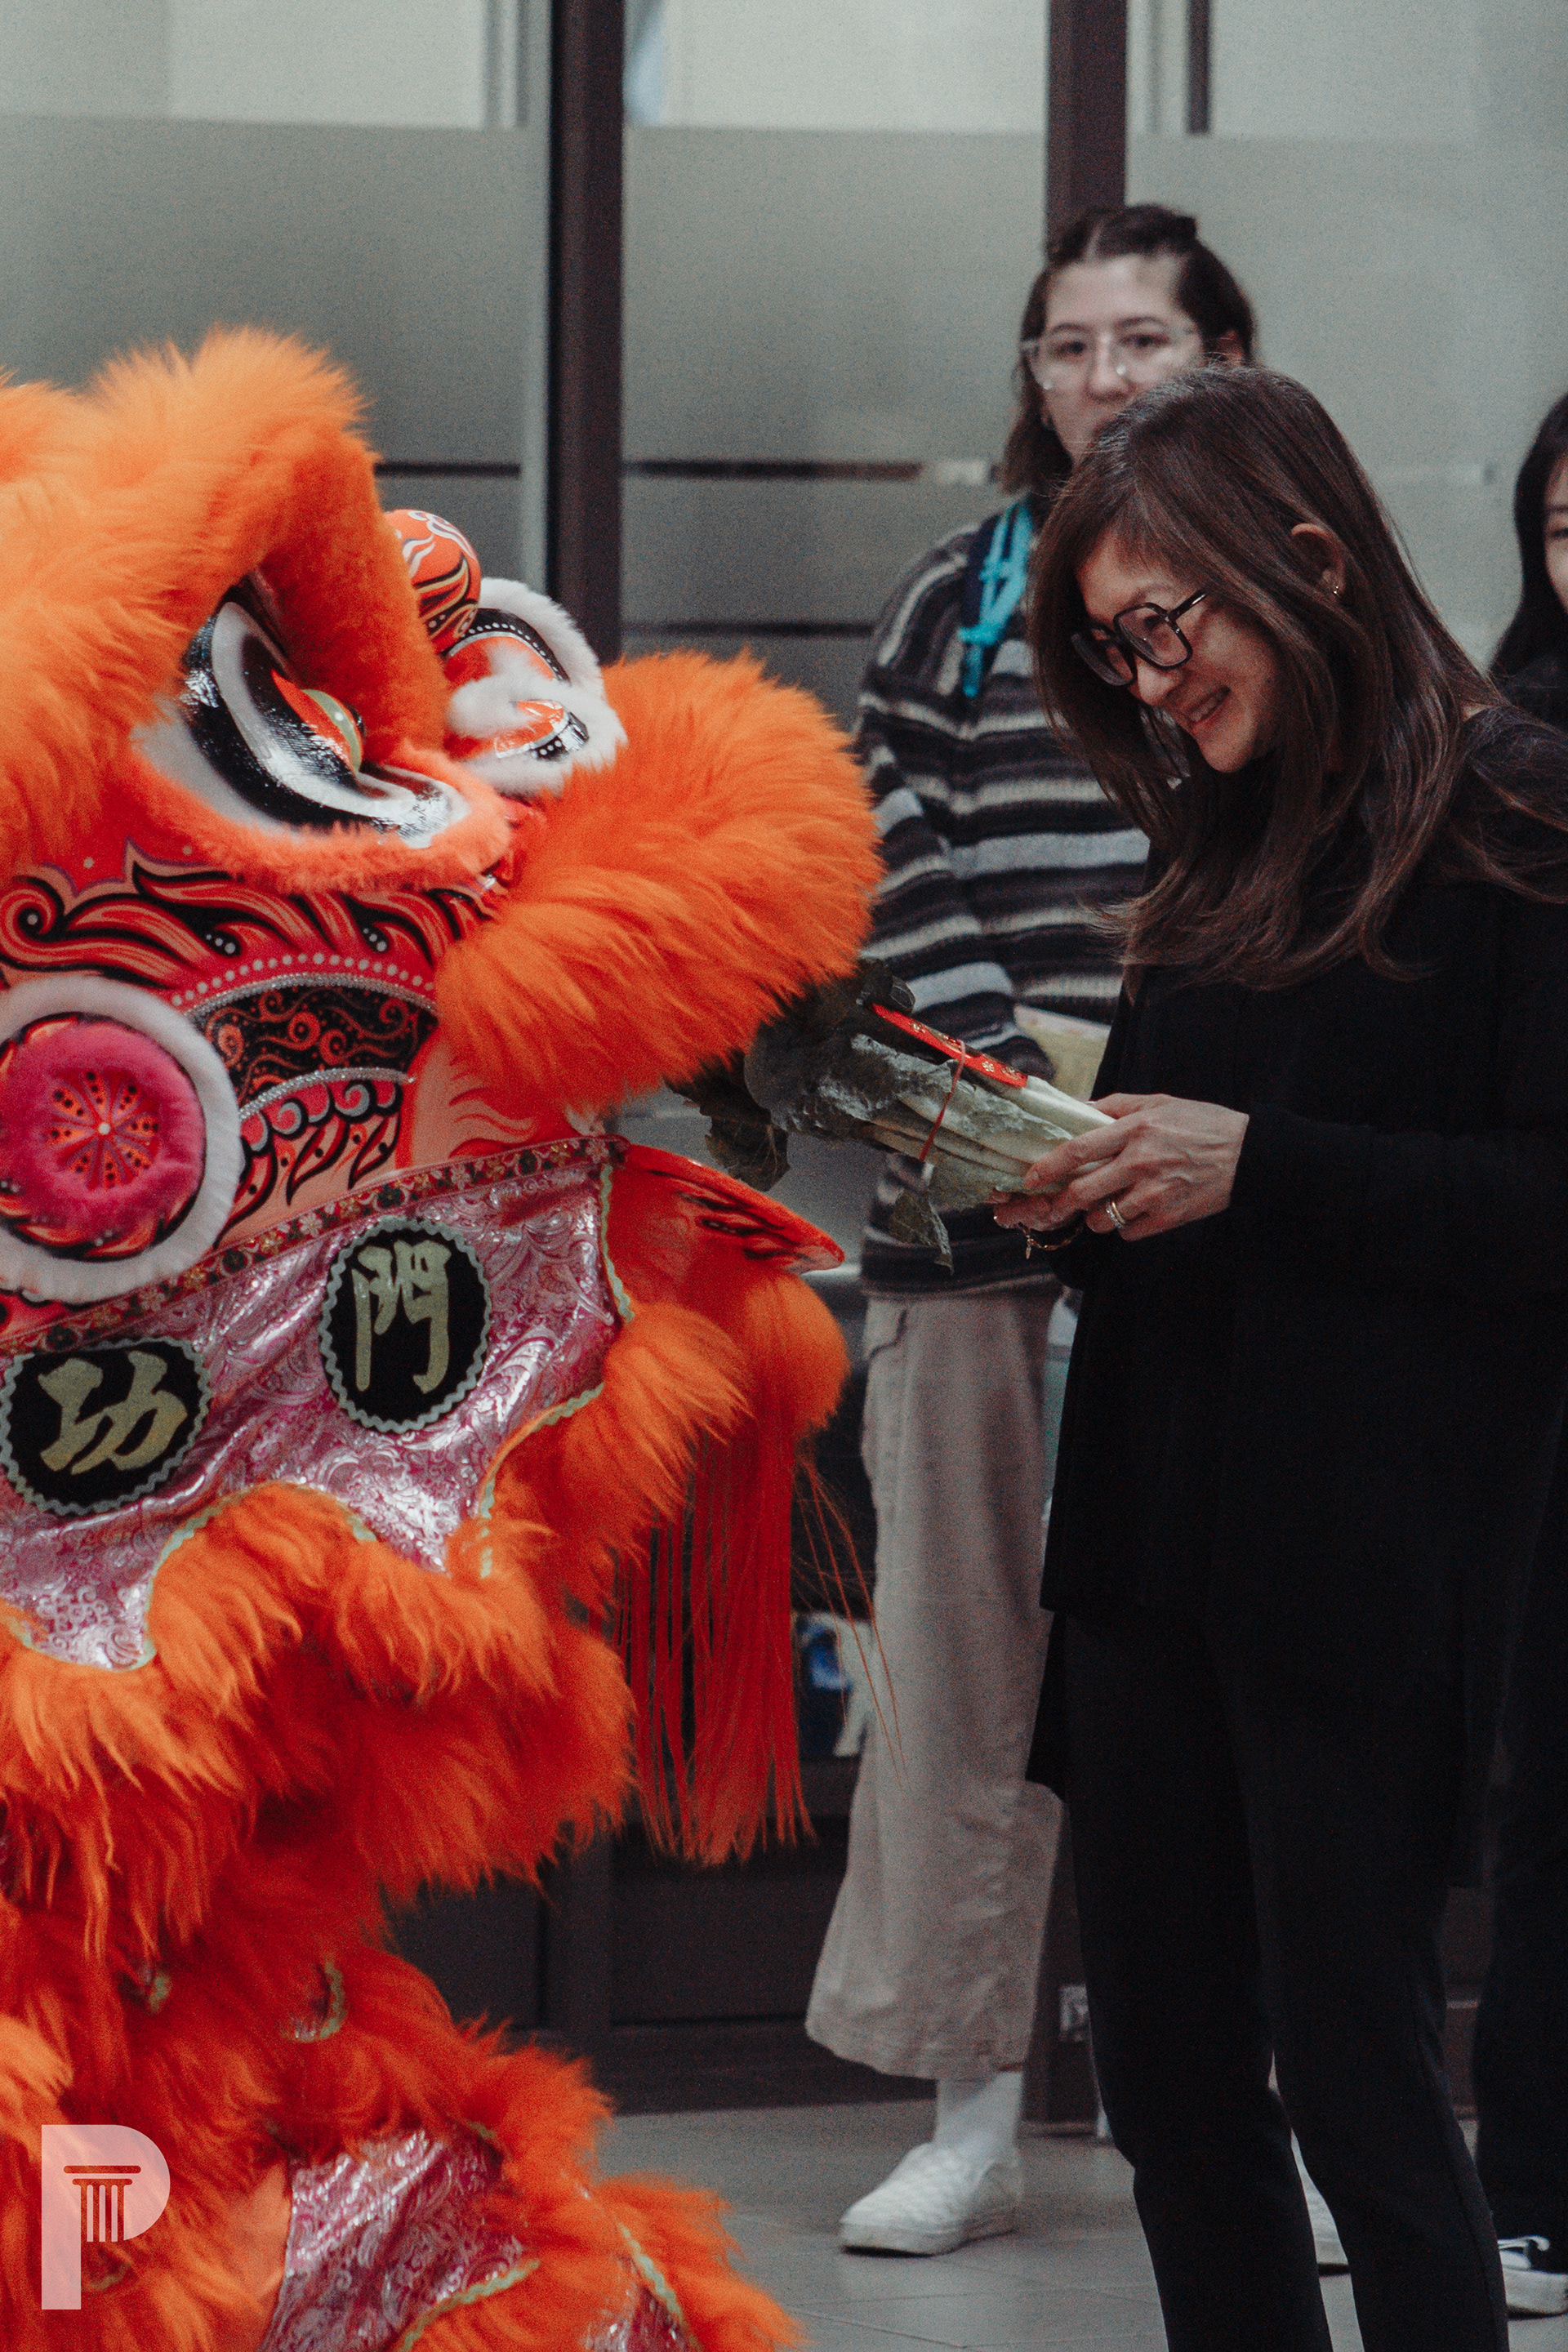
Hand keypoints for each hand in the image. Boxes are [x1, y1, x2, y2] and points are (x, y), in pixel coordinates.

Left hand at [993, 1093, 1249, 1240]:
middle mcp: (1140, 1162)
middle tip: (1053, 1204)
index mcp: (1135, 1129)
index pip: (1078, 1149)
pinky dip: (1124, 1227)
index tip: (1030, 1177)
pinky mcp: (1168, 1217)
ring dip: (1094, 1216)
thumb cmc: (1203, 1124)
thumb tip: (1077, 1106)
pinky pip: (1127, 1232)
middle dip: (1060, 1203)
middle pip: (1081, 1191)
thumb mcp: (1159, 1102)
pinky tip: (1134, 1213)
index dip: (1047, 1167)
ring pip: (1101, 1219)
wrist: (1250, 1154)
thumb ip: (1114, 1105)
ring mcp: (1154, 1193)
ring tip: (1105, 1205)